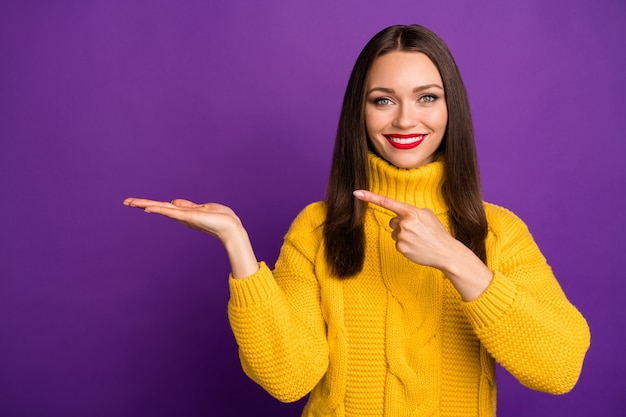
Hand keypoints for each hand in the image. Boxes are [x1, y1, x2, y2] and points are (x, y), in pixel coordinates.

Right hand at [123, 198, 258, 277]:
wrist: (231, 228)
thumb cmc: (221, 218)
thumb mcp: (203, 208)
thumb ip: (188, 206)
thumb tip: (174, 201)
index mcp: (184, 213)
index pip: (164, 207)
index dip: (150, 204)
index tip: (136, 203)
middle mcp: (181, 216)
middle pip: (158, 208)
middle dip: (142, 204)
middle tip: (125, 202)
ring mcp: (183, 217)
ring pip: (161, 208)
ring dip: (145, 204)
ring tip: (130, 202)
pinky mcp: (188, 218)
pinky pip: (171, 212)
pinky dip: (159, 210)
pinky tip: (147, 208)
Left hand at [353, 190, 456, 268]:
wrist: (445, 252)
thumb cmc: (436, 232)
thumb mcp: (427, 214)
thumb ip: (411, 212)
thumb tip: (399, 216)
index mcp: (410, 212)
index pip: (387, 202)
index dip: (370, 197)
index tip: (356, 193)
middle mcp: (404, 223)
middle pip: (392, 221)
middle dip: (401, 225)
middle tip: (417, 231)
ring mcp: (401, 236)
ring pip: (395, 233)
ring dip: (404, 235)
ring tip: (419, 239)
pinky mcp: (400, 248)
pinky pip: (397, 243)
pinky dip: (405, 245)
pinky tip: (416, 246)